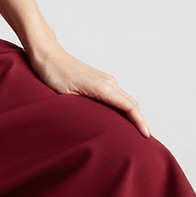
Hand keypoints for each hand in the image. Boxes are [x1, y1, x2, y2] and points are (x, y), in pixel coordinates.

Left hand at [25, 38, 151, 137]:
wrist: (48, 55)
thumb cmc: (54, 73)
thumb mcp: (67, 96)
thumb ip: (84, 108)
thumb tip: (96, 125)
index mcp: (103, 87)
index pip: (129, 106)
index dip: (140, 122)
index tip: (147, 136)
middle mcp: (108, 82)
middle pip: (132, 104)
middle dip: (140, 121)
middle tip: (145, 140)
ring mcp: (105, 80)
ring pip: (126, 100)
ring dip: (133, 115)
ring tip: (135, 133)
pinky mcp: (100, 80)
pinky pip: (118, 96)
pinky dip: (124, 108)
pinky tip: (121, 118)